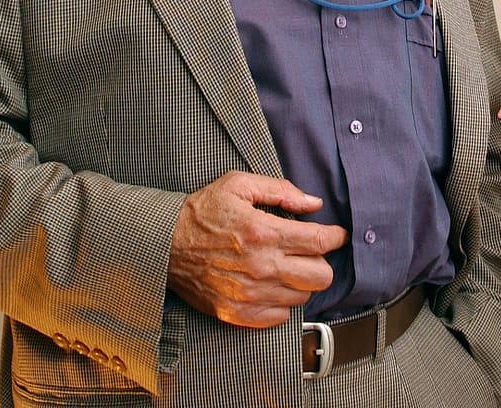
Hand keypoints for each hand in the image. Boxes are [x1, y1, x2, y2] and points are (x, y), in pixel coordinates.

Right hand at [168, 171, 347, 327]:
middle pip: (320, 276)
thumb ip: (280, 191)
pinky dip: (282, 301)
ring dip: (301, 281)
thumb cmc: (201, 212)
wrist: (164, 244)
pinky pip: (280, 316)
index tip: (336, 234)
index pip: (320, 242)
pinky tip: (271, 284)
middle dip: (322, 261)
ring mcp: (250, 294)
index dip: (335, 237)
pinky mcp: (238, 313)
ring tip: (286, 266)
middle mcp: (261, 267)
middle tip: (310, 252)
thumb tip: (313, 203)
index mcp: (264, 233)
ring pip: (302, 296)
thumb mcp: (238, 185)